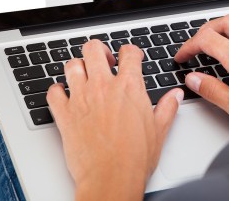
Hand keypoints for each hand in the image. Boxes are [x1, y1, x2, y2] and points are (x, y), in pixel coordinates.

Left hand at [47, 40, 182, 200]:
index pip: (129, 52)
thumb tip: (175, 96)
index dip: (131, 51)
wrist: (111, 178)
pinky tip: (63, 95)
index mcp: (129, 86)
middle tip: (103, 61)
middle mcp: (103, 86)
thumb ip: (168, 107)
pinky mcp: (64, 114)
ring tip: (83, 75)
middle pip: (93, 49)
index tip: (130, 57)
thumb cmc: (135, 157)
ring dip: (77, 67)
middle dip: (98, 50)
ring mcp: (81, 98)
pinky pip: (53, 92)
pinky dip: (56, 90)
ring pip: (72, 65)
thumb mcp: (160, 130)